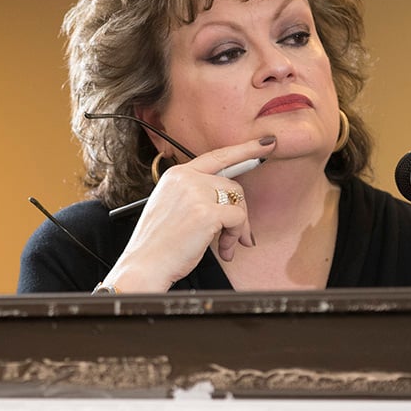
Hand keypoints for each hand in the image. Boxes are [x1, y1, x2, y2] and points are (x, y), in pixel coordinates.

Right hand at [103, 136, 274, 290]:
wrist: (145, 266)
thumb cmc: (159, 244)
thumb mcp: (173, 207)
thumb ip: (197, 195)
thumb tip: (233, 200)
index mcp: (176, 175)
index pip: (217, 156)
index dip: (245, 150)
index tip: (266, 144)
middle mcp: (186, 178)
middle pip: (232, 185)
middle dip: (240, 213)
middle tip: (241, 237)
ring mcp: (195, 193)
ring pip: (238, 202)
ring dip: (238, 228)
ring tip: (225, 247)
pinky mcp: (206, 212)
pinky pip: (238, 218)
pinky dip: (235, 236)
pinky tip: (224, 250)